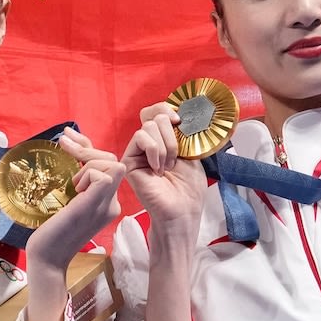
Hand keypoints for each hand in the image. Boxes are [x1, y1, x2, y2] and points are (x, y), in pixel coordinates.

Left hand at [24, 129, 124, 269]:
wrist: (47, 257)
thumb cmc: (51, 230)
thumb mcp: (67, 199)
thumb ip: (75, 181)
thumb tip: (68, 149)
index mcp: (106, 201)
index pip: (109, 163)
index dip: (90, 146)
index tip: (68, 137)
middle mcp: (111, 203)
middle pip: (114, 160)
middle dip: (89, 151)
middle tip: (65, 150)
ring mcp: (106, 205)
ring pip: (113, 165)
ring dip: (89, 165)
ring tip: (73, 184)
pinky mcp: (95, 206)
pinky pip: (104, 176)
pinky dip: (88, 174)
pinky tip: (76, 190)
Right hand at [122, 103, 206, 233]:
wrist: (180, 211)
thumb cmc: (188, 189)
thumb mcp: (192, 154)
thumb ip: (183, 133)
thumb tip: (176, 115)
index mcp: (165, 140)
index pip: (158, 112)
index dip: (167, 110)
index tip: (180, 122)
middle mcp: (150, 143)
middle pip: (154, 116)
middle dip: (171, 134)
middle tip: (176, 158)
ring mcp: (138, 151)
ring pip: (148, 126)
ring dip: (165, 146)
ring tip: (166, 167)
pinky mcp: (128, 160)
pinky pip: (140, 138)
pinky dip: (154, 150)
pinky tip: (157, 169)